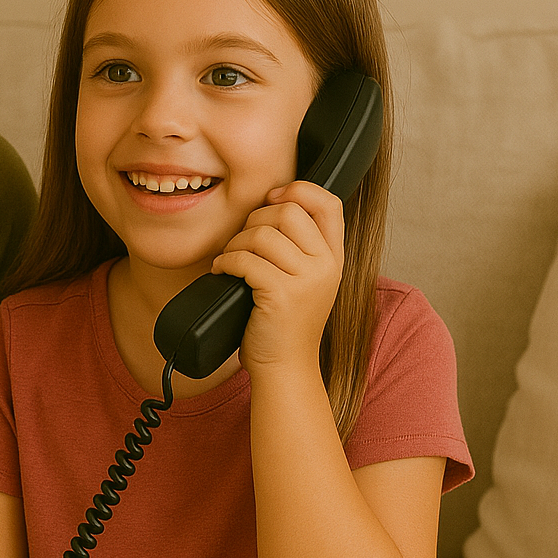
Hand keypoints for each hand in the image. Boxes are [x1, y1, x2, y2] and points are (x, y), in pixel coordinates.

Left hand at [210, 180, 344, 374]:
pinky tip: (223, 272)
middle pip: (287, 212)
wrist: (286, 367)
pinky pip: (245, 259)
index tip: (272, 199)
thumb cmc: (286, 322)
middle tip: (242, 242)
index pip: (328, 203)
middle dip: (254, 220)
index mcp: (334, 257)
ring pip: (262, 234)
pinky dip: (226, 262)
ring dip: (235, 243)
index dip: (298, 190)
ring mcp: (307, 280)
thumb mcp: (307, 279)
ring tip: (231, 260)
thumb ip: (300, 245)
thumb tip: (272, 202)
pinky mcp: (282, 295)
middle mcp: (326, 265)